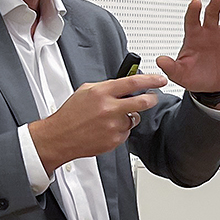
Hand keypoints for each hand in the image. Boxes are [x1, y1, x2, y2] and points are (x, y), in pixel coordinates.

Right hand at [29, 73, 165, 171]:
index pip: (133, 82)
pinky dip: (120, 129)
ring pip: (134, 118)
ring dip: (128, 116)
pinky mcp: (114, 140)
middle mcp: (109, 109)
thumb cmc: (71, 114)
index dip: (151, 80)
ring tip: (111, 118)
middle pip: (143, 102)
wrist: (60, 137)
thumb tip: (124, 85)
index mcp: (101, 93)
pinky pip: (126, 132)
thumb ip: (106, 86)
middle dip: (152, 99)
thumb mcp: (86, 91)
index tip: (159, 80)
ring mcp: (112, 125)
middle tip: (152, 97)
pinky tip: (106, 128)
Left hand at [155, 0, 219, 98]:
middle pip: (212, 13)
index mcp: (194, 36)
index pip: (192, 19)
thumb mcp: (180, 74)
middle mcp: (209, 31)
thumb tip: (160, 60)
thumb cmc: (195, 76)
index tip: (196, 3)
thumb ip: (171, 67)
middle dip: (215, 4)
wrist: (213, 86)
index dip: (194, 11)